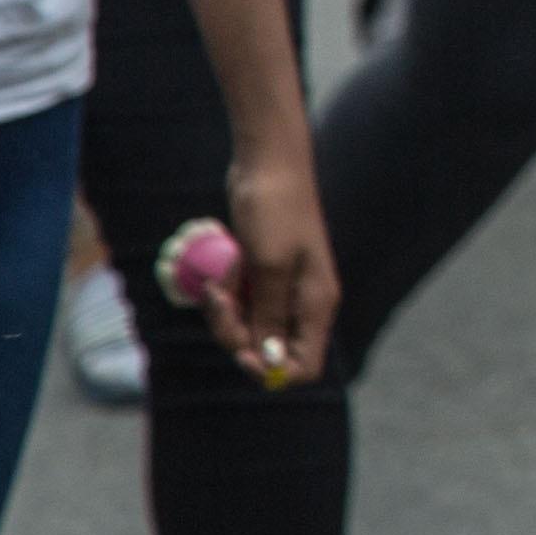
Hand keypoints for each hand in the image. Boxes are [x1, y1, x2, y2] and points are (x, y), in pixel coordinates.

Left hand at [214, 153, 341, 383]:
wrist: (268, 164)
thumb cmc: (274, 210)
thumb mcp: (268, 266)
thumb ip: (268, 318)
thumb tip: (270, 362)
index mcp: (316, 305)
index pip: (303, 365)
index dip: (272, 370)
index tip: (242, 353)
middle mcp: (302, 304)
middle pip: (268, 350)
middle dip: (236, 334)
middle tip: (219, 301)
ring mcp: (281, 290)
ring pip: (248, 328)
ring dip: (226, 312)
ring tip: (219, 279)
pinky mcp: (262, 277)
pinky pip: (240, 304)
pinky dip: (226, 294)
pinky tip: (225, 267)